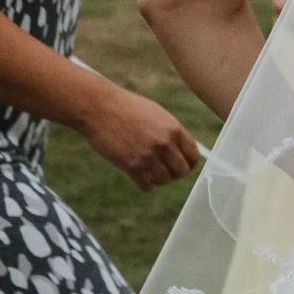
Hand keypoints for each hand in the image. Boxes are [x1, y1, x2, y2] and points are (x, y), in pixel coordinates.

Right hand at [79, 84, 202, 188]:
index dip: (189, 163)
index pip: (193, 156)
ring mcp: (148, 156)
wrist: (100, 108)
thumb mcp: (158, 115)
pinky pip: (147, 186)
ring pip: (164, 180)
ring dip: (159, 179)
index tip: (182, 165)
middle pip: (181, 171)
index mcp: (174, 129)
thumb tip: (182, 151)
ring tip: (151, 171)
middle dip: (174, 173)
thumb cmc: (128, 109)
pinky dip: (145, 184)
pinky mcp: (131, 166)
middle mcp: (165, 144)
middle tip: (165, 170)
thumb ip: (172, 133)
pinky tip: (139, 176)